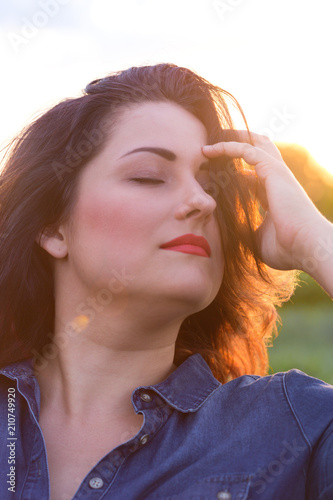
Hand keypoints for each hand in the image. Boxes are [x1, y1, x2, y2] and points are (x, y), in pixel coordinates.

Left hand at [202, 131, 332, 295]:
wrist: (307, 247)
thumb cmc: (287, 249)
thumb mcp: (257, 239)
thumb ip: (243, 230)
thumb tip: (226, 231)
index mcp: (272, 195)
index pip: (249, 177)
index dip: (228, 174)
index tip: (206, 177)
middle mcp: (276, 180)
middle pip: (255, 152)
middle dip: (233, 146)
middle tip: (209, 148)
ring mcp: (277, 173)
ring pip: (252, 145)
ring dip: (229, 141)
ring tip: (206, 144)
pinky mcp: (273, 171)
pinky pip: (247, 150)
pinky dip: (229, 146)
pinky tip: (211, 150)